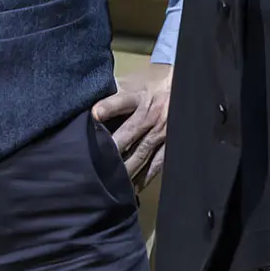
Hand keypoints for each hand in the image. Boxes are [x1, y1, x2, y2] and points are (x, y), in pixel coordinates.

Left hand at [91, 62, 171, 189]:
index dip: (106, 108)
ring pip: (141, 153)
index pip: (120, 102)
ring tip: (109, 182)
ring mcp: (162, 132)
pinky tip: (132, 187)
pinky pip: (156, 164)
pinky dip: (144, 177)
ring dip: (125, 168)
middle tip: (94, 165)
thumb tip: (86, 98)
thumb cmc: (150, 89)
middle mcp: (151, 115)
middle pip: (128, 134)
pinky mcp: (170, 145)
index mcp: (139, 98)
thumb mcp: (133, 83)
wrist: (182, 91)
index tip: (93, 116)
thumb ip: (112, 90)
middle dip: (112, 150)